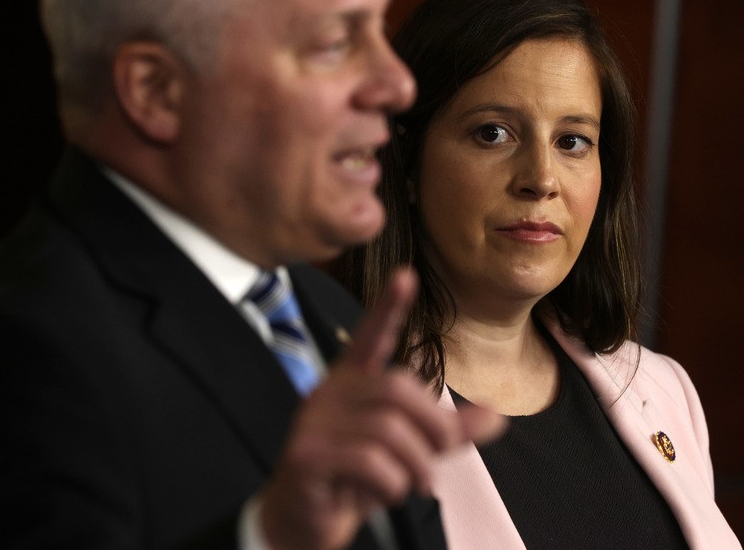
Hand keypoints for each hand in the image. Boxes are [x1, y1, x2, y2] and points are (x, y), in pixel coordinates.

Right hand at [258, 268, 504, 549]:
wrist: (300, 521)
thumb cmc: (354, 479)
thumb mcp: (406, 452)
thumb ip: (444, 432)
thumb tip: (496, 417)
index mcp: (352, 384)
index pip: (371, 337)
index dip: (388, 307)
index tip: (406, 275)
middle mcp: (330, 394)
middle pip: (397, 389)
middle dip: (432, 427)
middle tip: (437, 460)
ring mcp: (314, 424)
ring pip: (388, 431)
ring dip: (414, 467)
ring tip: (409, 484)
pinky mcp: (307, 456)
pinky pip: (370, 463)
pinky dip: (391, 485)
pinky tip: (381, 494)